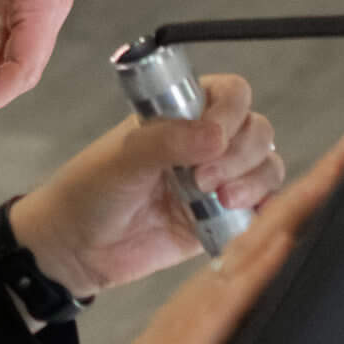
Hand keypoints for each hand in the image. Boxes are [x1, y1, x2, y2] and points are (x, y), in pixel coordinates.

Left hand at [9, 75, 285, 296]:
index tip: (214, 138)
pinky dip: (263, 209)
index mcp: (177, 113)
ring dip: (254, 181)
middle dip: (242, 153)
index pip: (230, 93)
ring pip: (266, 165)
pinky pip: (262, 207)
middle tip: (206, 180)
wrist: (78, 249)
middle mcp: (202, 141)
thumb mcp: (123, 159)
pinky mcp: (222, 218)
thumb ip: (166, 142)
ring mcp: (215, 179)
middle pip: (255, 129)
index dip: (231, 112)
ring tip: (221, 200)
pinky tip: (240, 216)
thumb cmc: (89, 192)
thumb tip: (215, 134)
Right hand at [21, 136, 343, 343]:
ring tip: (331, 172)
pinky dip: (262, 260)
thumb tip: (257, 335)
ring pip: (253, 247)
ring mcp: (197, 314)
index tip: (337, 174)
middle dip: (310, 189)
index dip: (301, 206)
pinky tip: (285, 236)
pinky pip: (234, 290)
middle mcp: (204, 298)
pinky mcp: (191, 340)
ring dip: (293, 207)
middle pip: (266, 231)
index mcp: (208, 304)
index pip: (263, 243)